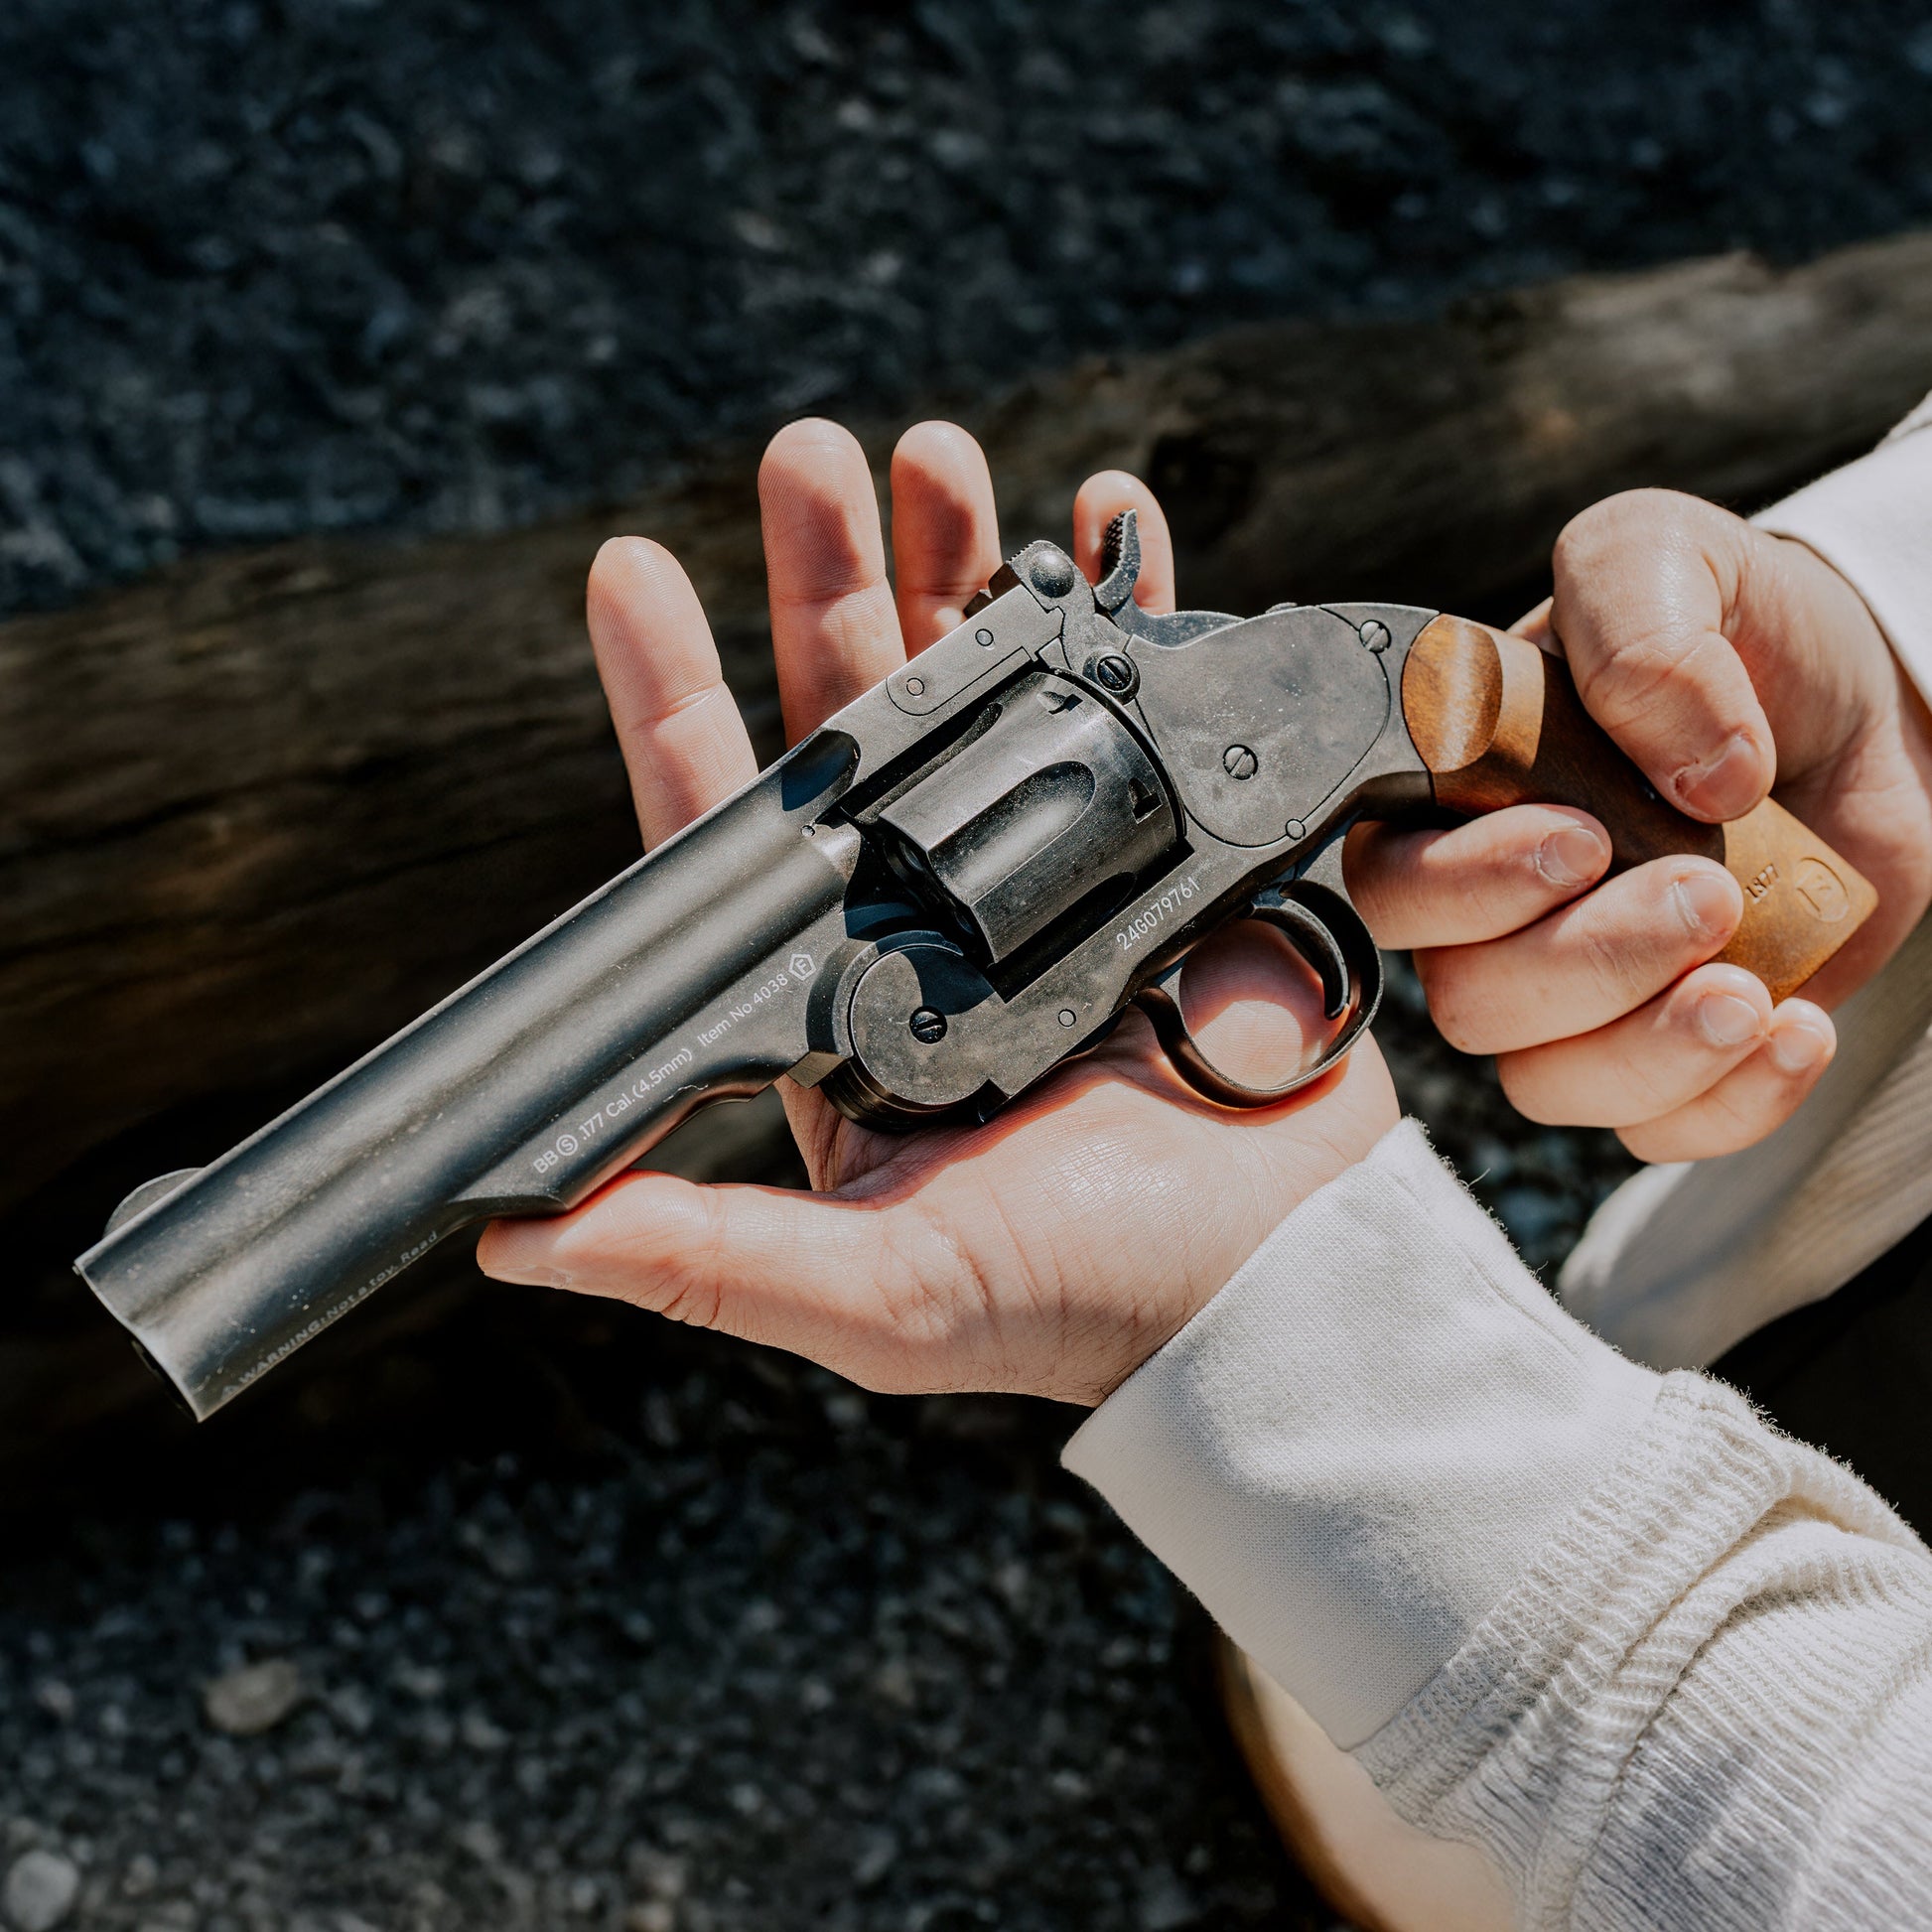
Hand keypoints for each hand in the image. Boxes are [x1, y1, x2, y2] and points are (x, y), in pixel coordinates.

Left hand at [478, 420, 1397, 1403]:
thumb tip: (513, 1240)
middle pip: (854, 721)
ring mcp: (1056, 874)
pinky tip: (1106, 514)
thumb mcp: (878, 1295)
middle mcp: (931, 921)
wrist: (1277, 1283)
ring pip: (986, 684)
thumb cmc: (1079, 1299)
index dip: (674, 701)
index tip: (632, 570)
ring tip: (937, 455)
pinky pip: (1144, 695)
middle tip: (810, 459)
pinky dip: (1132, 598)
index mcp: (838, 1001)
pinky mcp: (1175, 848)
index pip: (727, 831)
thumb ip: (708, 1263)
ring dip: (958, 561)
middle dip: (826, 583)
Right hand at [1346, 488, 1931, 1162]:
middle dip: (1587, 964)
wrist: (1870, 706)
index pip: (1390, 890)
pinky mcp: (1668, 1050)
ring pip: (1547, 1084)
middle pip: (1466, 1004)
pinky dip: (1729, 1103)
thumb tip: (1692, 766)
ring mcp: (1578, 996)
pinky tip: (1797, 1025)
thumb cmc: (1740, 629)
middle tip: (1705, 890)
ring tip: (1754, 986)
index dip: (1466, 891)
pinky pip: (1657, 1132)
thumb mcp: (1673, 556)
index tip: (1580, 838)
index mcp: (1454, 804)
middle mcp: (1494, 916)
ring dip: (1652, 1050)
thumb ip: (1639, 613)